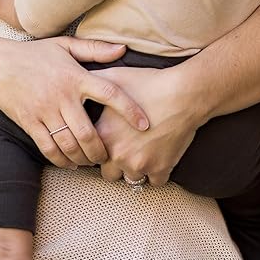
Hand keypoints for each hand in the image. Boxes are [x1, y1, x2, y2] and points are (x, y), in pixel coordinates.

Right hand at [0, 37, 148, 169]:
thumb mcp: (64, 45)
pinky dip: (61, 160)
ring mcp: (44, 111)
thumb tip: (123, 49)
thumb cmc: (34, 54)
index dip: (130, 110)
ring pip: (69, 144)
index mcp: (75, 76)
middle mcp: (62, 95)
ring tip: (90, 161)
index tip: (144, 124)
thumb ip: (95, 49)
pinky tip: (70, 163)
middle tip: (109, 156)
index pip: (110, 93)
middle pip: (89, 131)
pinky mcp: (29, 122)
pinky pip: (48, 148)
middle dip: (102, 150)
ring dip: (83, 158)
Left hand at [92, 65, 202, 186]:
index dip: (98, 149)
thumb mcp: (114, 78)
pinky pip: (155, 182)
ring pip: (131, 179)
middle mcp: (118, 154)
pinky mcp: (161, 168)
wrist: (183, 94)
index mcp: (104, 135)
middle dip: (114, 164)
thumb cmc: (149, 83)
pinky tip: (157, 158)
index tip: (107, 143)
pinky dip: (156, 173)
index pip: (90, 154)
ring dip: (134, 169)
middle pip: (108, 173)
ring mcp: (140, 164)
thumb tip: (76, 81)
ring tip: (141, 154)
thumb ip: (91, 83)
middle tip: (125, 150)